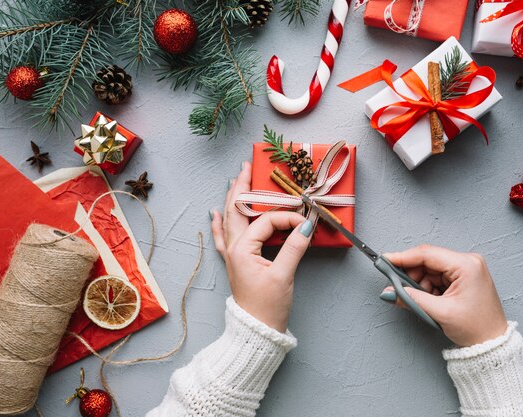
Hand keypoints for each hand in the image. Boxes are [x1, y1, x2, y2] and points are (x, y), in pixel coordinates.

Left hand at [211, 162, 313, 332]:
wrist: (257, 330)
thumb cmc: (268, 306)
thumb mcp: (283, 275)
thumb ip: (295, 247)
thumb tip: (307, 224)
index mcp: (243, 249)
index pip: (266, 221)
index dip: (287, 217)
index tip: (305, 221)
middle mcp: (234, 249)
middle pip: (238, 211)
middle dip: (243, 188)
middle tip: (248, 167)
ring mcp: (233, 256)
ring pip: (231, 220)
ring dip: (234, 199)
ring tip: (235, 180)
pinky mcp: (237, 263)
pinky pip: (224, 238)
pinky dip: (220, 224)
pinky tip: (215, 213)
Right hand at [381, 245, 507, 346]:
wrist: (493, 344)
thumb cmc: (477, 328)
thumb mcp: (440, 312)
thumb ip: (411, 298)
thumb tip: (389, 292)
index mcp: (466, 265)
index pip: (427, 254)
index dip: (403, 257)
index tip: (385, 260)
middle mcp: (468, 262)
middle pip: (428, 261)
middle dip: (412, 275)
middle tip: (398, 289)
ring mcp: (466, 269)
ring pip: (430, 270)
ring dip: (420, 284)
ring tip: (422, 302)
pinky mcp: (463, 278)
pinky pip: (437, 277)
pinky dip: (428, 288)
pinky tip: (430, 301)